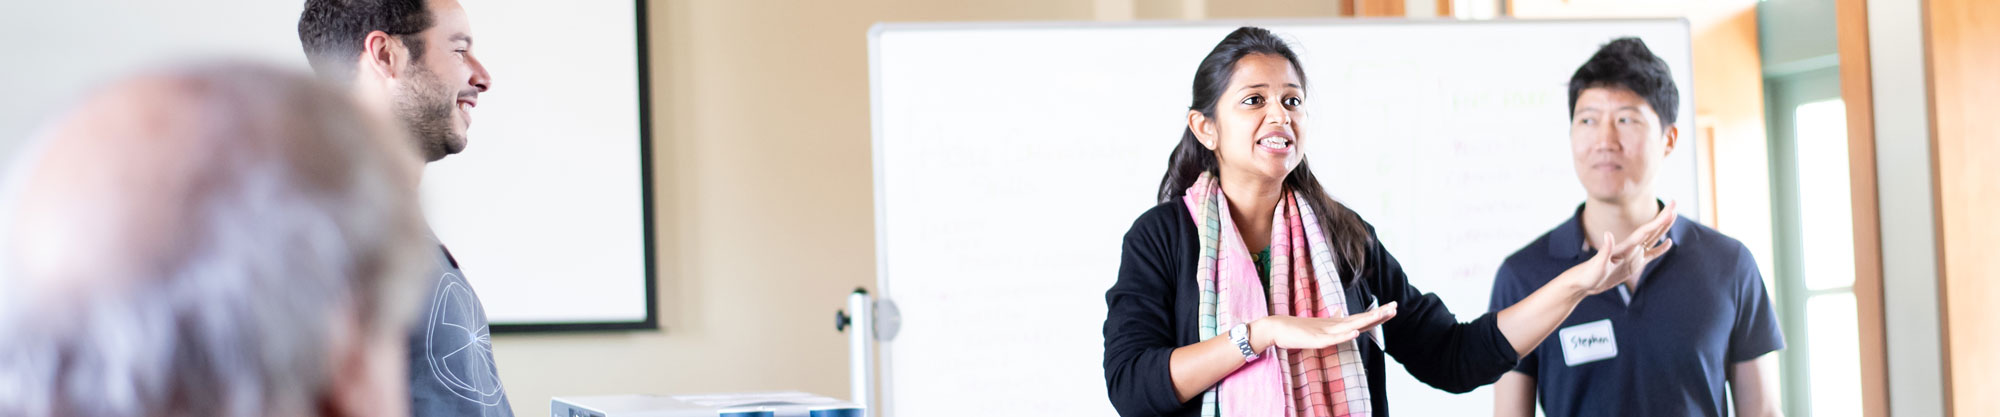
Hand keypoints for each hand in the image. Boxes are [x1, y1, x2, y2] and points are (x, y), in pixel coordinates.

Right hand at [1250, 302, 1397, 350]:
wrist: (1276, 328)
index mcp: (1336, 324)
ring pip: (1350, 325)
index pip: (1361, 319)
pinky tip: (1355, 332)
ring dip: (1366, 320)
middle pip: (1360, 319)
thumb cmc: (1296, 329)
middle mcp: (1334, 325)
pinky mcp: (1317, 340)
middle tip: (1395, 306)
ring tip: (1381, 314)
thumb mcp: (1318, 327)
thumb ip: (1332, 321)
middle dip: (1378, 314)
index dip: (1377, 314)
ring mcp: (1326, 331)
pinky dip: (1345, 335)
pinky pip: (1333, 338)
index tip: (1392, 308)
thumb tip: (1342, 313)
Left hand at [1570, 201, 1677, 295]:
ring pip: (1653, 239)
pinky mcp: (1634, 264)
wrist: (1583, 283)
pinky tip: (1668, 242)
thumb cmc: (1588, 274)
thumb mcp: (1596, 264)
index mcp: (1625, 246)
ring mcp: (1633, 255)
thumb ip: (1604, 250)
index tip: (1671, 210)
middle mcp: (1631, 248)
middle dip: (1663, 217)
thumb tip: (1608, 234)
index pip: (1646, 231)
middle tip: (1675, 203)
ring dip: (1663, 228)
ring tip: (1673, 216)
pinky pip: (1651, 254)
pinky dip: (1661, 249)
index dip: (1659, 220)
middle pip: (1651, 230)